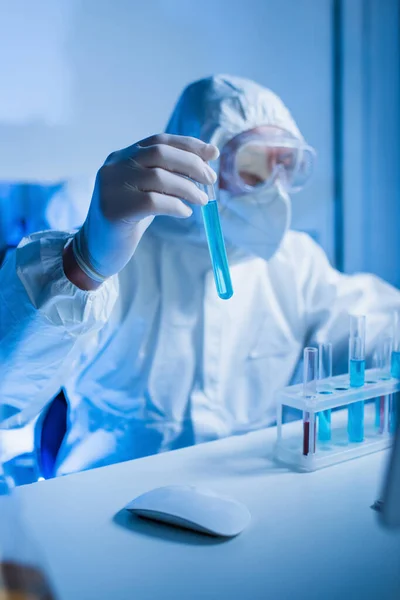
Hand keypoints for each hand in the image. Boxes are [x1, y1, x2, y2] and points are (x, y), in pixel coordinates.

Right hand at [65, 134, 218, 288]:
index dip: (189, 144)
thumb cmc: (128, 220)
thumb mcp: (146, 191)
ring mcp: (112, 186)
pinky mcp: (115, 209)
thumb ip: (166, 176)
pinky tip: (185, 213)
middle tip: (211, 180)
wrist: (98, 250)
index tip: (212, 153)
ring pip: (159, 176)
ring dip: (188, 188)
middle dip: (192, 164)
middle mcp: (114, 166)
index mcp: (122, 157)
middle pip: (160, 153)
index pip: (159, 141)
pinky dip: (176, 206)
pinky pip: (154, 201)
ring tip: (202, 200)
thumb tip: (205, 163)